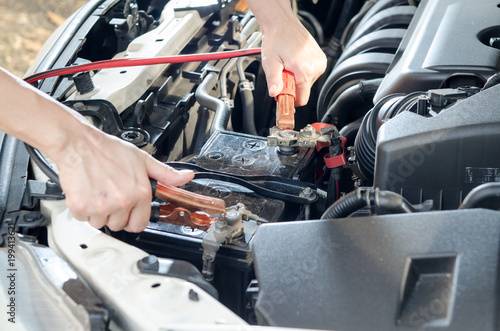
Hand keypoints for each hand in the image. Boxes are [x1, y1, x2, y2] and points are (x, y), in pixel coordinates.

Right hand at [52, 124, 193, 231]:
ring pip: (101, 224)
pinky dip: (82, 210)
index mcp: (140, 193)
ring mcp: (101, 206)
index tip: (127, 210)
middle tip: (110, 196)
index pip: (139, 224)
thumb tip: (186, 177)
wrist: (79, 144)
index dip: (133, 217)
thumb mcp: (143, 160)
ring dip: (98, 212)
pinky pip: (83, 219)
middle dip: (115, 214)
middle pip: (119, 225)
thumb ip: (165, 174)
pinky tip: (87, 193)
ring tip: (98, 192)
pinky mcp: (81, 207)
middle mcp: (122, 201)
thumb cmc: (108, 150)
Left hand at [260, 15, 326, 105]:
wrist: (282, 23)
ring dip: (296, 78)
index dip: (290, 100)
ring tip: (288, 64)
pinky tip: (294, 61)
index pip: (302, 99)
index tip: (282, 94)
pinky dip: (301, 71)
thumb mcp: (270, 63)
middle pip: (303, 91)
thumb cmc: (277, 39)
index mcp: (306, 71)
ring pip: (307, 82)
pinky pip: (311, 73)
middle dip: (291, 86)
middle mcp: (316, 67)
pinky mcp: (320, 59)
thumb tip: (275, 94)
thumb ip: (273, 81)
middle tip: (282, 72)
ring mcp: (320, 62)